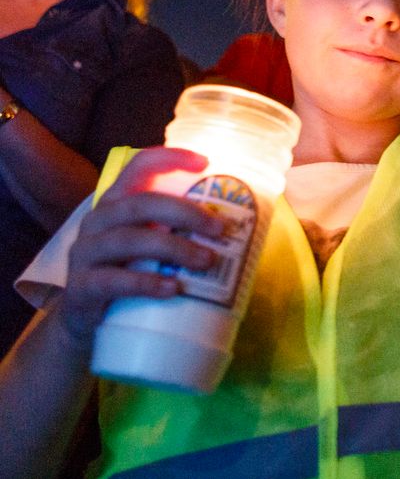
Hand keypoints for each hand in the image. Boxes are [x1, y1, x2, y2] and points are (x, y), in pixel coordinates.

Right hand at [56, 147, 220, 349]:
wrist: (88, 321)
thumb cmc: (130, 272)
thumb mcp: (150, 244)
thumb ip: (178, 230)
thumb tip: (239, 227)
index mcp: (117, 203)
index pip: (138, 166)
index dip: (169, 158)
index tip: (206, 162)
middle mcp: (97, 221)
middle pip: (141, 204)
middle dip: (185, 213)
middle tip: (220, 228)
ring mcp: (85, 253)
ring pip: (130, 240)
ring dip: (175, 248)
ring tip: (207, 261)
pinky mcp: (82, 287)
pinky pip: (114, 280)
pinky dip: (147, 282)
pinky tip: (173, 288)